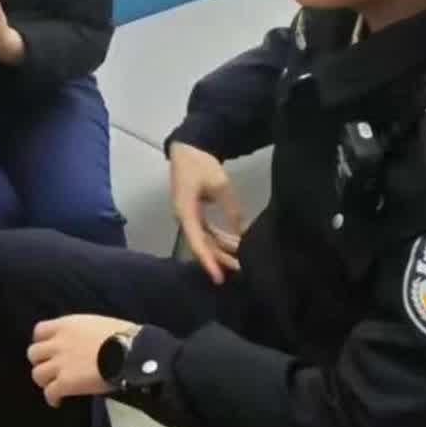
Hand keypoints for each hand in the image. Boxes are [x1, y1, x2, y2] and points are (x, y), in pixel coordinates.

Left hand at [28, 315, 140, 407]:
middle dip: (41, 362)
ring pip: (37, 374)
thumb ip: (82, 333)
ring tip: (55, 385)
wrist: (128, 352)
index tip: (50, 349)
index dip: (43, 341)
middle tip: (52, 369)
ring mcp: (60, 364)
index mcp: (66, 325)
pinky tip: (59, 401)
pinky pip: (50, 393)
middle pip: (33, 353)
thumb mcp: (96, 325)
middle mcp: (58, 343)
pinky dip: (52, 398)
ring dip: (45, 380)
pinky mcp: (65, 383)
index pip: (40, 331)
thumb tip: (85, 342)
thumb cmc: (121, 335)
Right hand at [169, 142, 242, 284]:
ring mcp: (188, 217)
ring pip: (204, 239)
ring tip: (241, 259)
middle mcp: (184, 218)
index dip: (208, 260)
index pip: (197, 242)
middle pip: (201, 244)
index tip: (218, 276)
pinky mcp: (194, 214)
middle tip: (239, 270)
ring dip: (221, 249)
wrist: (187, 149)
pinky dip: (219, 238)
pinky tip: (234, 243)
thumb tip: (241, 231)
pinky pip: (206, 231)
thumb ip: (231, 208)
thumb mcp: (220, 184)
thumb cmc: (200, 165)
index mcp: (185, 212)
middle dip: (219, 258)